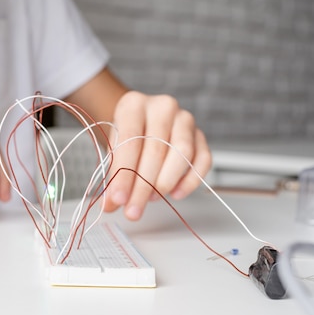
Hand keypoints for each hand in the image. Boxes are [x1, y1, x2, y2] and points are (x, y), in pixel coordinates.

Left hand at [102, 91, 211, 219]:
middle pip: (156, 150)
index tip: (119, 199)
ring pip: (182, 153)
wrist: (140, 121)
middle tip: (134, 209)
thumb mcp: (113, 151)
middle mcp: (162, 107)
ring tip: (152, 198)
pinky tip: (176, 193)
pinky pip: (202, 159)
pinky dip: (191, 180)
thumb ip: (112, 176)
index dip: (124, 174)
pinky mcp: (200, 134)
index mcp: (134, 105)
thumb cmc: (127, 136)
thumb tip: (110, 205)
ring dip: (166, 182)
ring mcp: (184, 119)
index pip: (130, 141)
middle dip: (143, 186)